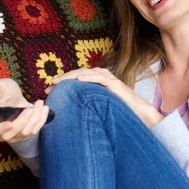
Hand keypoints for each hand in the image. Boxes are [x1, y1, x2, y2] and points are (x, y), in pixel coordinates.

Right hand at [0, 78, 50, 143]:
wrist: (14, 97)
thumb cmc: (4, 92)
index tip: (9, 123)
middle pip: (10, 134)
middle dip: (22, 122)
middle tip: (29, 109)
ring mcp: (13, 135)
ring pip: (25, 132)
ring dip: (34, 118)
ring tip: (39, 103)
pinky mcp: (25, 133)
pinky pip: (34, 130)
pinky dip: (41, 119)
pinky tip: (44, 108)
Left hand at [46, 68, 163, 127]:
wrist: (140, 115)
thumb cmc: (120, 114)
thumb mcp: (99, 110)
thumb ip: (87, 107)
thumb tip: (69, 115)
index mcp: (98, 83)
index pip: (77, 79)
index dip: (63, 82)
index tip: (49, 91)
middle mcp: (103, 78)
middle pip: (80, 73)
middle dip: (64, 79)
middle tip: (49, 87)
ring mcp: (110, 80)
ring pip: (88, 73)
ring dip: (72, 76)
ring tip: (60, 82)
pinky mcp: (116, 84)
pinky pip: (101, 78)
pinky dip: (89, 77)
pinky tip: (79, 80)